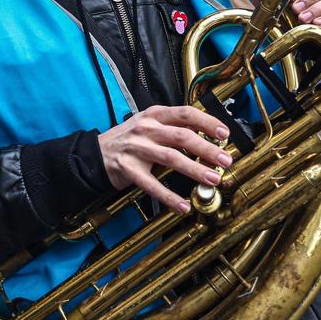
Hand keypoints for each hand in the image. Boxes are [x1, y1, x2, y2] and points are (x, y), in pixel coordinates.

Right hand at [97, 105, 231, 213]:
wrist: (95, 154)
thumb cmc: (129, 139)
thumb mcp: (149, 124)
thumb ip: (174, 127)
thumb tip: (207, 135)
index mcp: (154, 115)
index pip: (186, 113)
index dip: (207, 122)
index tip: (224, 134)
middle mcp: (146, 129)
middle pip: (182, 136)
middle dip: (207, 149)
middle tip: (225, 161)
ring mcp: (136, 148)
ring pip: (171, 157)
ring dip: (194, 169)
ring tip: (212, 179)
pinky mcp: (128, 169)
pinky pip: (152, 184)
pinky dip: (169, 196)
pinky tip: (182, 206)